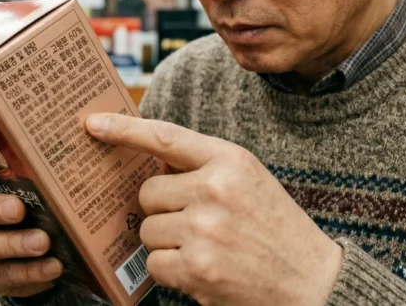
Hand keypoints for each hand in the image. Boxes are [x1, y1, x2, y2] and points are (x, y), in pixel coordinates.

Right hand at [0, 158, 61, 297]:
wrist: (46, 244)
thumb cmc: (40, 197)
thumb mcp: (41, 177)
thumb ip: (51, 157)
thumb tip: (90, 125)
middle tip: (17, 209)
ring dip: (14, 244)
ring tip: (43, 242)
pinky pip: (5, 276)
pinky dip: (30, 272)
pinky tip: (54, 266)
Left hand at [85, 114, 343, 305]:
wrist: (312, 281)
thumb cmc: (276, 229)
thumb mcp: (249, 180)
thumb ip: (205, 167)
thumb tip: (152, 164)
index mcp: (230, 160)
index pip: (166, 137)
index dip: (125, 130)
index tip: (93, 124)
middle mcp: (215, 189)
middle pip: (147, 192)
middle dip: (161, 210)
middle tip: (194, 224)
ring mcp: (204, 229)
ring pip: (147, 230)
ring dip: (167, 244)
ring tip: (206, 248)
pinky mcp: (197, 267)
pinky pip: (154, 264)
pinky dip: (172, 272)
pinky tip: (203, 270)